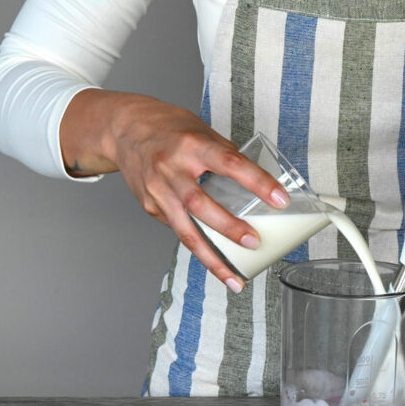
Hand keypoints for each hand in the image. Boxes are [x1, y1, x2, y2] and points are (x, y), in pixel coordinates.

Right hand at [62, 90, 289, 291]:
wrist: (123, 129)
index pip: (230, 163)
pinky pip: (179, 229)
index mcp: (192, 145)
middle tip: (254, 242)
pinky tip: (215, 261)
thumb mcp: (201, 131)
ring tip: (233, 277)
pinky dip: (198, 245)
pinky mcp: (150, 206)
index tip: (280, 199)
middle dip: (229, 227)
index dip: (258, 182)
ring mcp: (157, 190)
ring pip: (185, 230)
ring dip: (211, 257)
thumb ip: (226, 155)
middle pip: (200, 203)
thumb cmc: (168, 127)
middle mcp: (171, 169)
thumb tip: (256, 181)